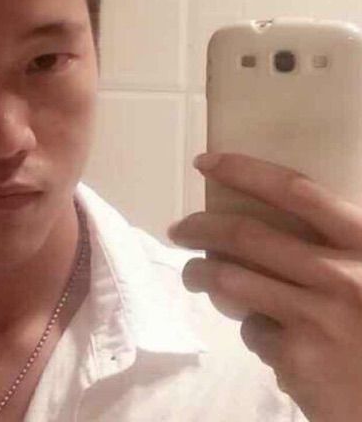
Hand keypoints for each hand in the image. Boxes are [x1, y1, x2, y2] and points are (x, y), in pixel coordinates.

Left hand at [167, 152, 361, 421]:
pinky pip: (253, 331)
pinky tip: (272, 340)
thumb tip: (263, 227)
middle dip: (199, 228)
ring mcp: (317, 317)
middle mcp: (341, 274)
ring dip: (198, 274)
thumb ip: (330, 249)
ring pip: (230, 280)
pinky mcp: (299, 358)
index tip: (205, 162)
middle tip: (179, 230)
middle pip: (246, 235)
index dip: (243, 170)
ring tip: (192, 276)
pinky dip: (252, 330)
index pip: (295, 191)